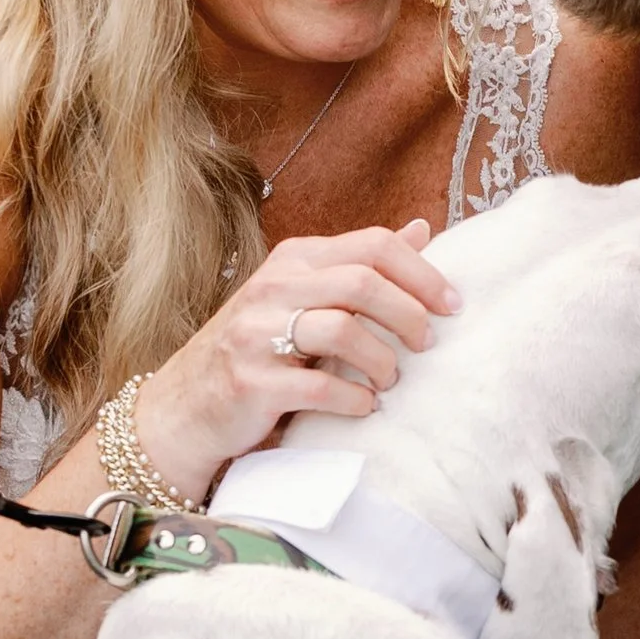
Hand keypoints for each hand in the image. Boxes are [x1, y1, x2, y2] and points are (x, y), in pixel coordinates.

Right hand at [130, 220, 459, 499]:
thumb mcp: (305, 295)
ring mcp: (257, 333)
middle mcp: (274, 286)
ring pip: (344, 331)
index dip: (422, 274)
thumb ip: (360, 265)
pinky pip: (320, 386)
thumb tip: (422, 231)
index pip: (372, 245)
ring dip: (383, 362)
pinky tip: (364, 406)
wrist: (186, 405)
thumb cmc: (258, 348)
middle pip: (363, 283)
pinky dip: (354, 399)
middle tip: (427, 344)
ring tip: (390, 381)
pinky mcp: (252, 381)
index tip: (453, 304)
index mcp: (294, 258)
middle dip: (409, 315)